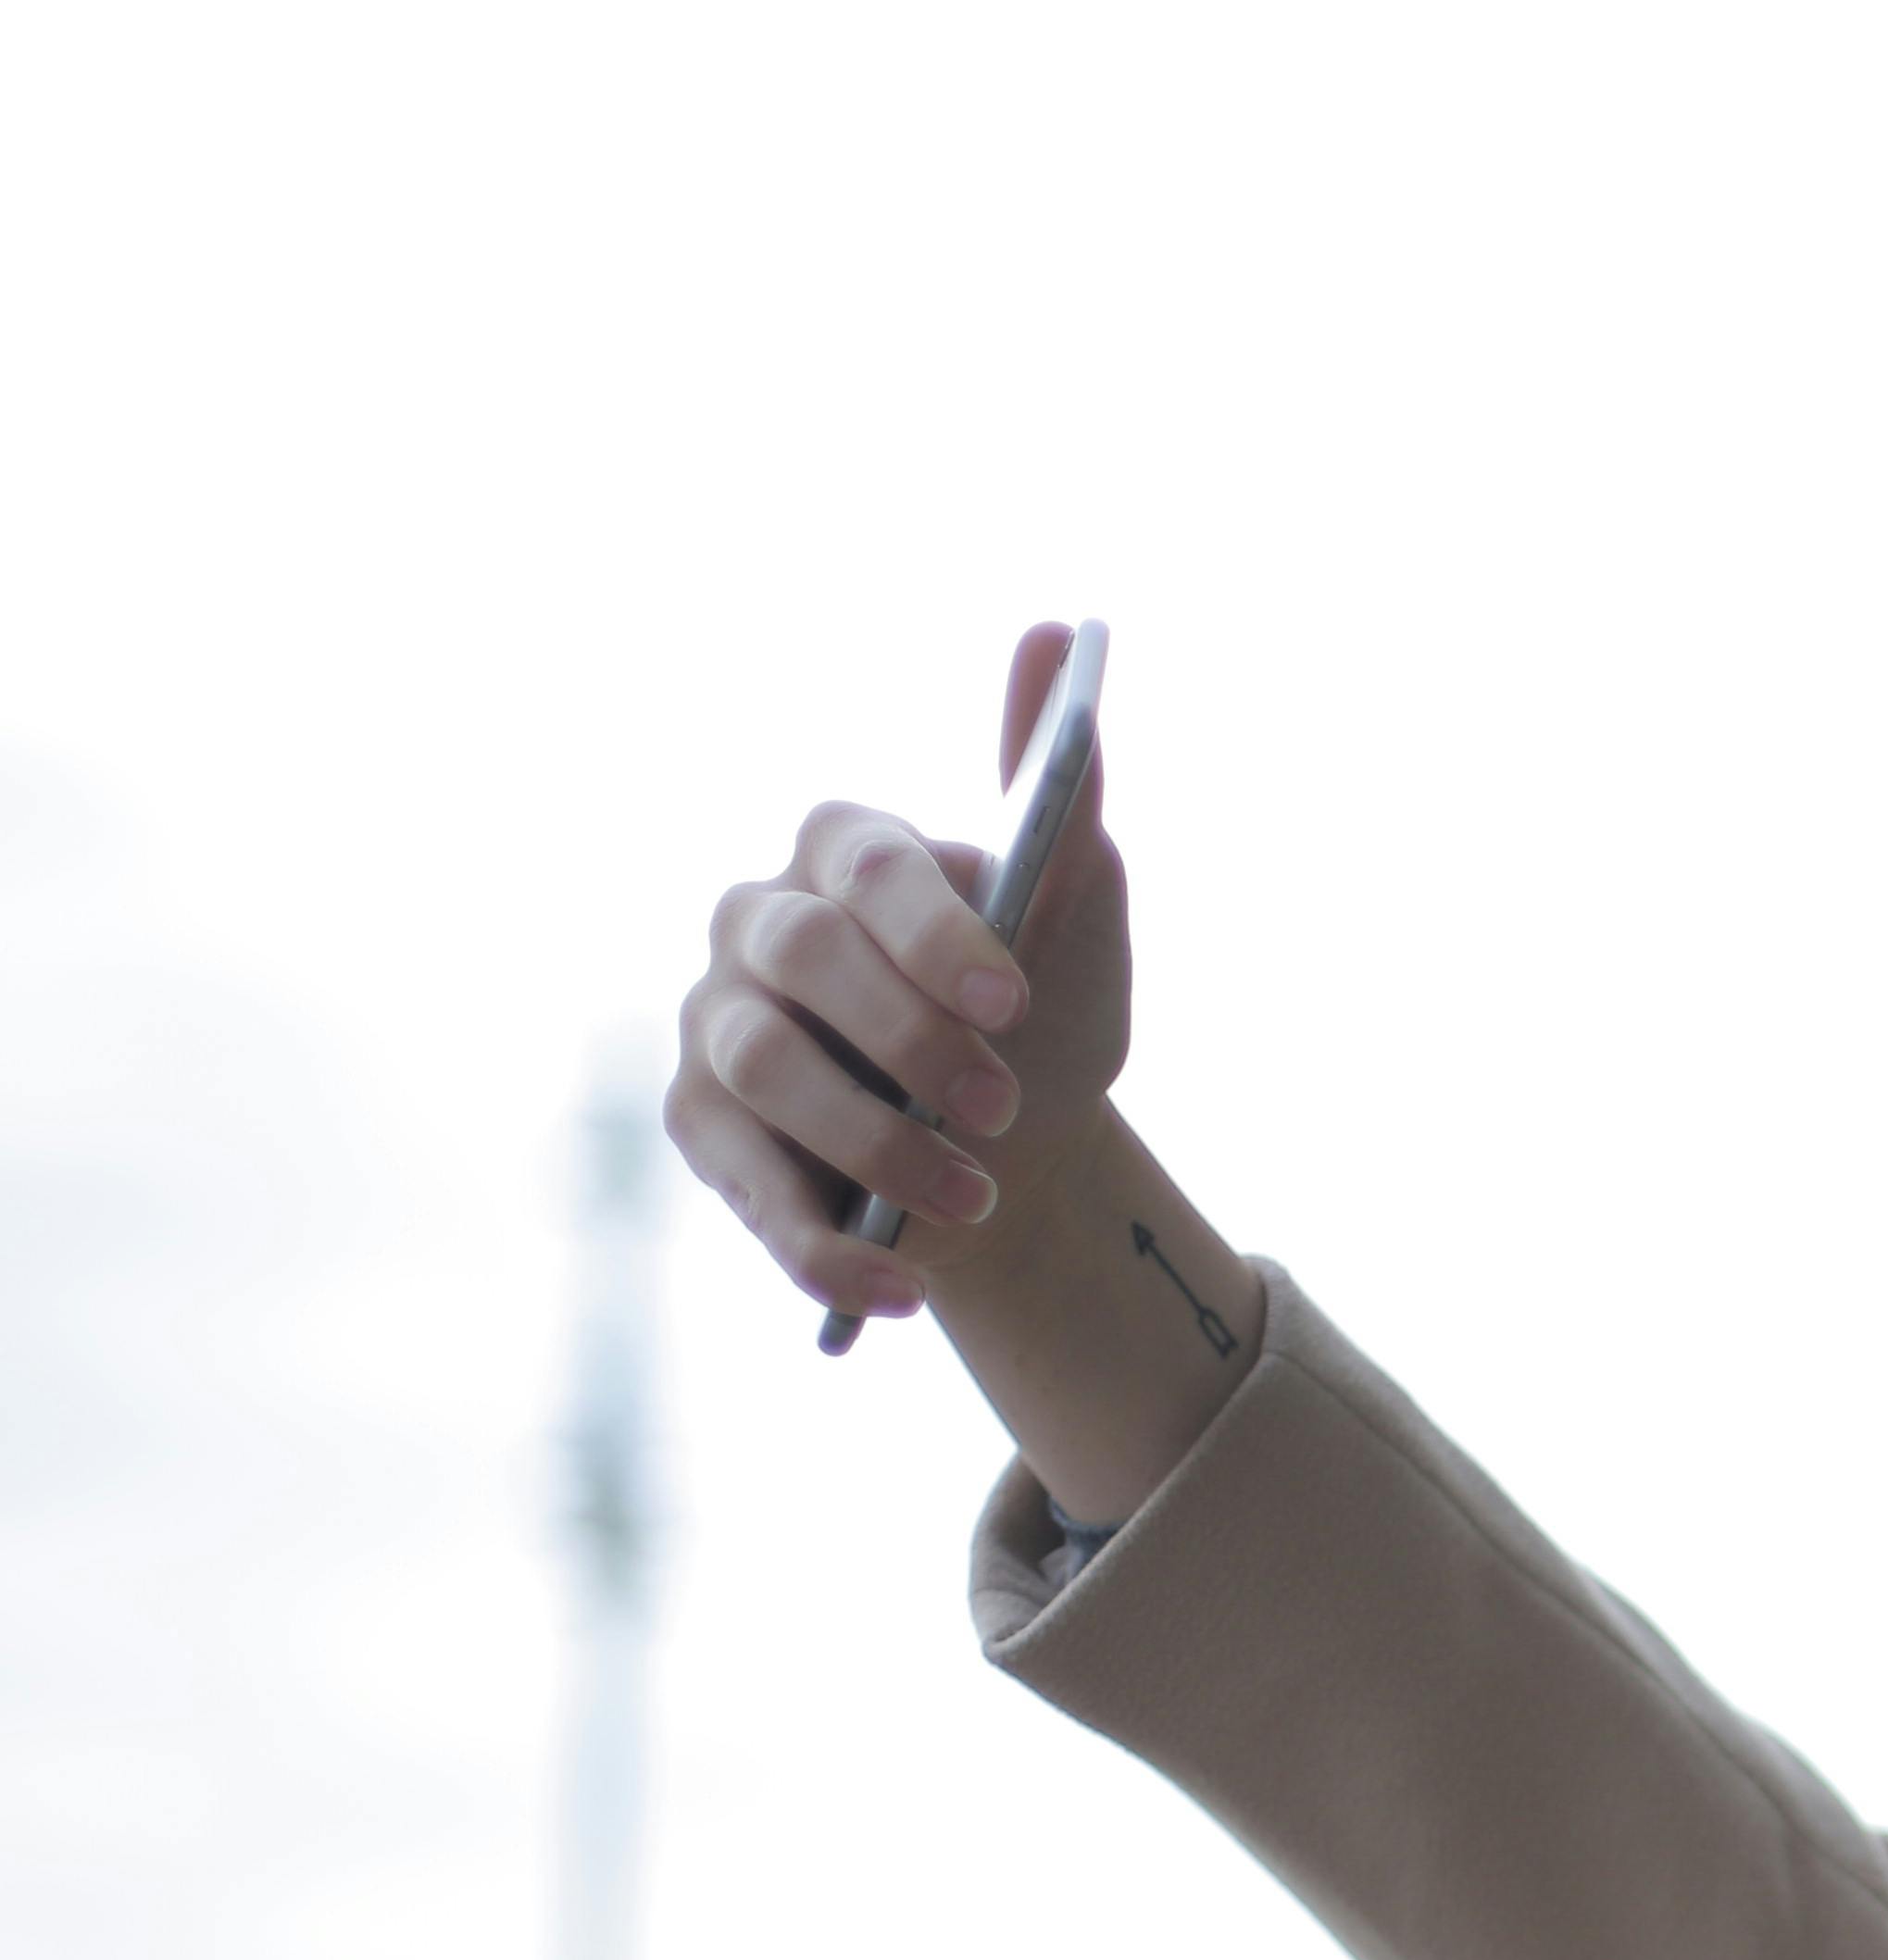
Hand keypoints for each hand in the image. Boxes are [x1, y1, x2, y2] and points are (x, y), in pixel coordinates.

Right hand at [666, 624, 1136, 1322]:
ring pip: (760, 1073)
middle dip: (905, 1041)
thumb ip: (1066, 789)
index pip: (867, 866)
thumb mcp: (1077, 917)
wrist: (1017, 1152)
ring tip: (977, 1201)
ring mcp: (717, 1025)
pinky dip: (826, 1248)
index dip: (934, 933)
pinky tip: (905, 1292)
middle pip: (802, 962)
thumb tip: (1063, 631)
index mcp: (843, 850)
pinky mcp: (702, 1132)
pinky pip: (748, 1192)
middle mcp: (757, 923)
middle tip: (1000, 1111)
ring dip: (873, 1148)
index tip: (1015, 1000)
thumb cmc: (1039, 1017)